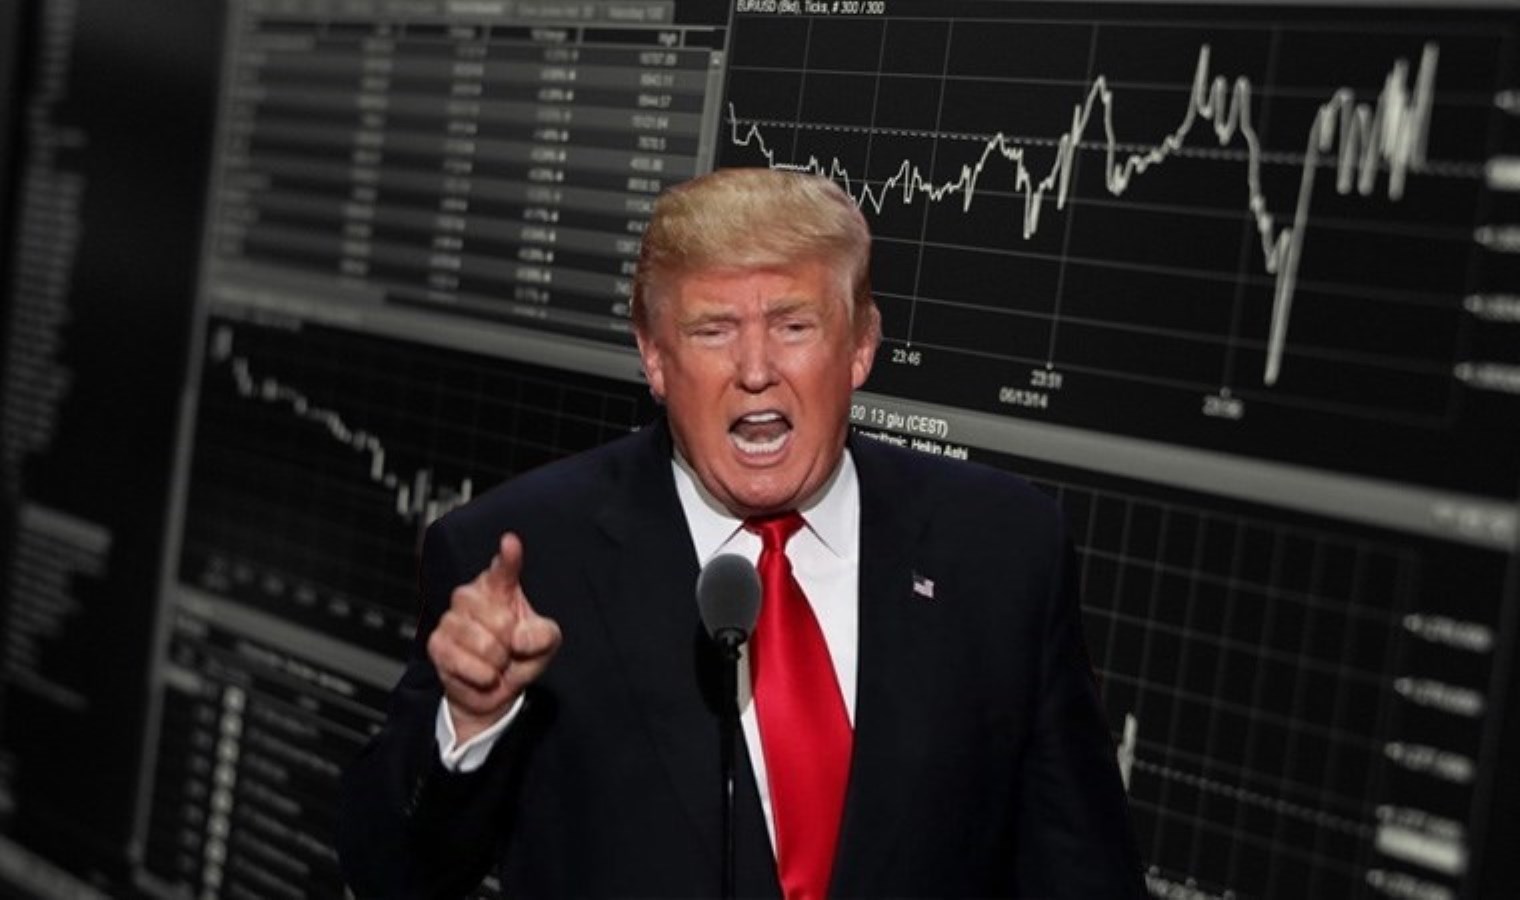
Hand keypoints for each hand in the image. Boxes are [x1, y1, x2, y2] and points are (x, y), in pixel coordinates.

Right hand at [427, 532, 561, 743]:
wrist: (493, 689)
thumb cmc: (520, 655)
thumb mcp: (546, 642)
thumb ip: (542, 635)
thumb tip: (519, 638)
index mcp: (499, 587)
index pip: (504, 569)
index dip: (509, 557)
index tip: (511, 542)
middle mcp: (470, 596)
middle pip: (501, 620)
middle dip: (512, 644)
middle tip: (509, 649)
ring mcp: (451, 619)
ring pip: (485, 645)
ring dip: (498, 663)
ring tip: (495, 662)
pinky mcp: (437, 644)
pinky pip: (467, 664)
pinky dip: (483, 676)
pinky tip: (482, 673)